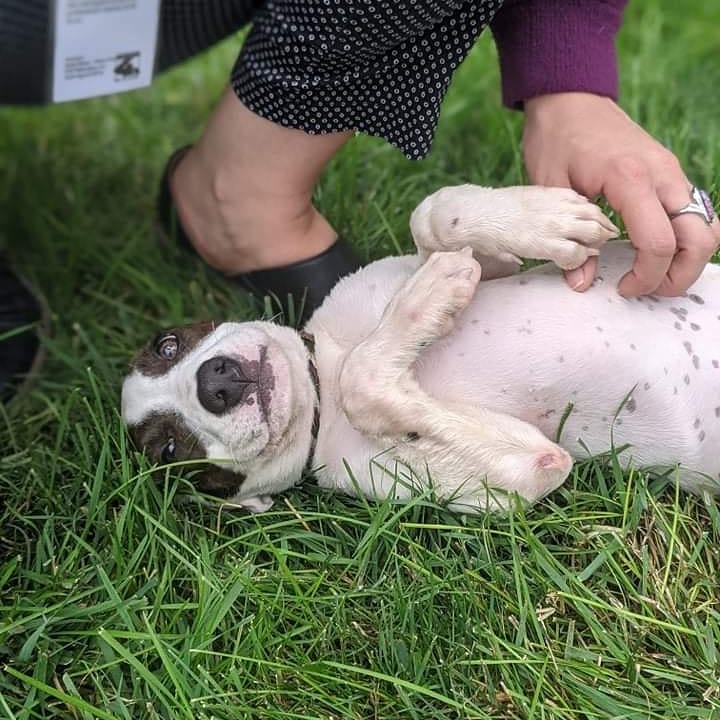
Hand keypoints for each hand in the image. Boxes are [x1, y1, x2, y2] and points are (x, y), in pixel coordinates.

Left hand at [522, 92, 719, 295]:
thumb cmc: (556, 138)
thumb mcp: (551, 189)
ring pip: (706, 226)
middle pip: (700, 239)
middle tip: (644, 290)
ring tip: (653, 276)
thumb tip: (580, 282)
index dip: (646, 276)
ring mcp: (671, 173)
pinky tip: (655, 253)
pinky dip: (686, 240)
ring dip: (688, 259)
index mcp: (631, 179)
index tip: (622, 288)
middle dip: (678, 275)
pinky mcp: (669, 175)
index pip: (659, 242)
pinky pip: (694, 213)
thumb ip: (568, 237)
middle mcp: (663, 175)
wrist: (570, 98)